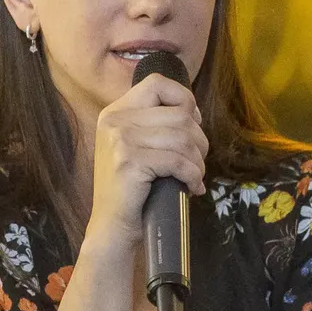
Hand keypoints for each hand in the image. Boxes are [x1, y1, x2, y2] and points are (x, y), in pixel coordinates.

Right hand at [85, 73, 208, 250]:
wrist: (112, 227)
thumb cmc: (132, 189)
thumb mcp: (135, 146)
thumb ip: (154, 123)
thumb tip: (193, 112)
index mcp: (115, 111)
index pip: (157, 83)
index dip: (183, 98)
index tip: (193, 123)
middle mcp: (115, 120)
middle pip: (179, 114)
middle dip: (199, 140)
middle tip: (197, 162)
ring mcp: (120, 140)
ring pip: (183, 138)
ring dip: (198, 161)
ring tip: (195, 177)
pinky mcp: (130, 162)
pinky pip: (178, 161)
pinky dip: (193, 176)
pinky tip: (192, 188)